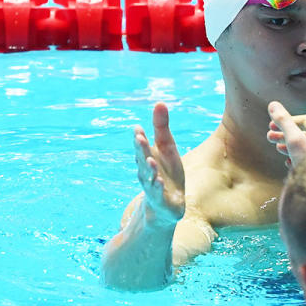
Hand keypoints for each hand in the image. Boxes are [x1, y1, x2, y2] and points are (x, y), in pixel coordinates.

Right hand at [133, 103, 185, 225]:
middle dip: (141, 149)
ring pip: (149, 176)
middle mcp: (146, 170)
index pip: (142, 146)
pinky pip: (158, 193)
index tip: (138, 128)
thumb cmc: (166, 171)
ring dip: (149, 168)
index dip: (140, 138)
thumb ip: (161, 127)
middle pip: (142, 159)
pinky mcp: (160, 199)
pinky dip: (158, 187)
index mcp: (147, 156)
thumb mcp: (167, 147)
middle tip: (139, 138)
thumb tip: (159, 102)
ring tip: (150, 161)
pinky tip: (159, 181)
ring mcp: (152, 185)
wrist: (166, 203)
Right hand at [266, 101, 305, 167]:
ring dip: (290, 146)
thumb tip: (272, 104)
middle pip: (304, 134)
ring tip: (277, 148)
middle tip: (269, 138)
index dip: (286, 121)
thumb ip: (284, 122)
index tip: (271, 126)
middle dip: (285, 135)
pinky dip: (298, 159)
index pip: (304, 121)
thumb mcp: (295, 140)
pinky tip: (289, 164)